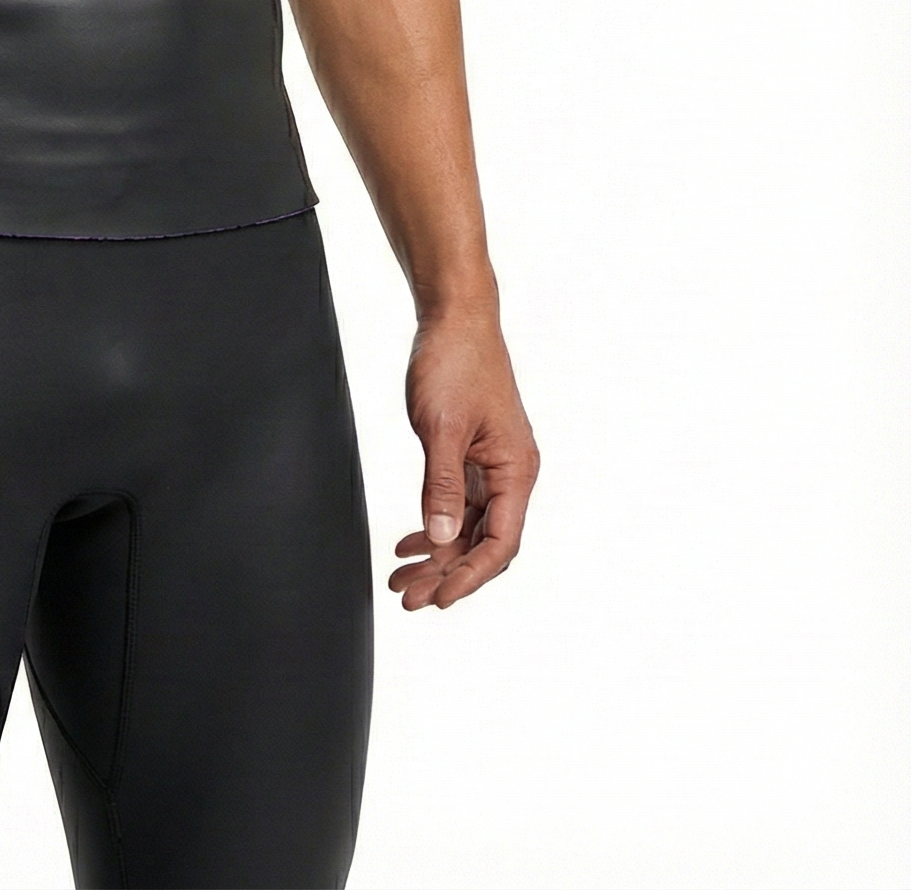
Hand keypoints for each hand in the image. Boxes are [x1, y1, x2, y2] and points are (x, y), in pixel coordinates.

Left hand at [390, 310, 538, 610]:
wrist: (454, 317)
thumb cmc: (455, 362)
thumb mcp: (441, 426)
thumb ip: (442, 485)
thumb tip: (442, 537)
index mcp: (515, 471)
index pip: (500, 544)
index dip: (469, 577)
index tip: (437, 599)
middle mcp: (510, 473)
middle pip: (483, 542)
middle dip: (446, 573)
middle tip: (406, 596)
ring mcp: (492, 465)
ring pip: (468, 526)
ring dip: (436, 554)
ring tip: (400, 577)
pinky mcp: (473, 454)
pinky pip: (459, 503)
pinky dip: (435, 524)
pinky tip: (409, 541)